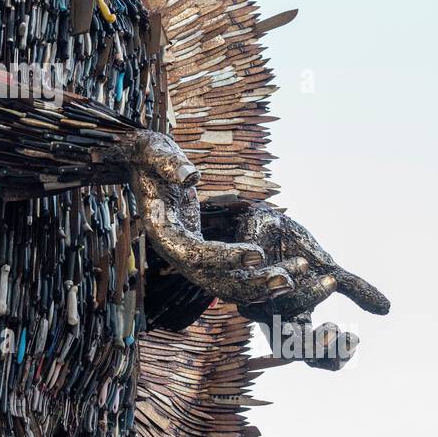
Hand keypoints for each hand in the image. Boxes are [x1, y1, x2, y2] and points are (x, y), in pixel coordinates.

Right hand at [128, 133, 302, 302]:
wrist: (142, 166)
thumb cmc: (150, 156)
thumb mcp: (154, 152)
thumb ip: (168, 163)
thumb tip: (191, 176)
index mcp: (164, 232)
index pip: (195, 255)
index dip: (226, 257)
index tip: (258, 252)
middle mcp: (177, 251)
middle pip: (214, 280)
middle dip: (251, 282)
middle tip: (287, 279)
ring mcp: (191, 255)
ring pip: (226, 282)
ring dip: (260, 284)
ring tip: (295, 277)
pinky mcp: (204, 252)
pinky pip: (231, 272)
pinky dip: (256, 274)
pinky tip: (285, 271)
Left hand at [228, 202, 389, 367]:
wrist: (264, 220)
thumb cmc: (292, 251)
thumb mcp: (329, 270)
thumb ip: (354, 290)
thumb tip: (386, 308)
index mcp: (294, 320)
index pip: (309, 355)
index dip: (330, 356)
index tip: (353, 337)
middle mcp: (272, 314)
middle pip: (287, 348)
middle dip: (312, 345)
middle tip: (335, 330)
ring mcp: (254, 297)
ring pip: (277, 311)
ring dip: (307, 297)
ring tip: (330, 279)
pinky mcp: (241, 273)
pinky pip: (258, 283)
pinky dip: (283, 274)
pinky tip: (304, 264)